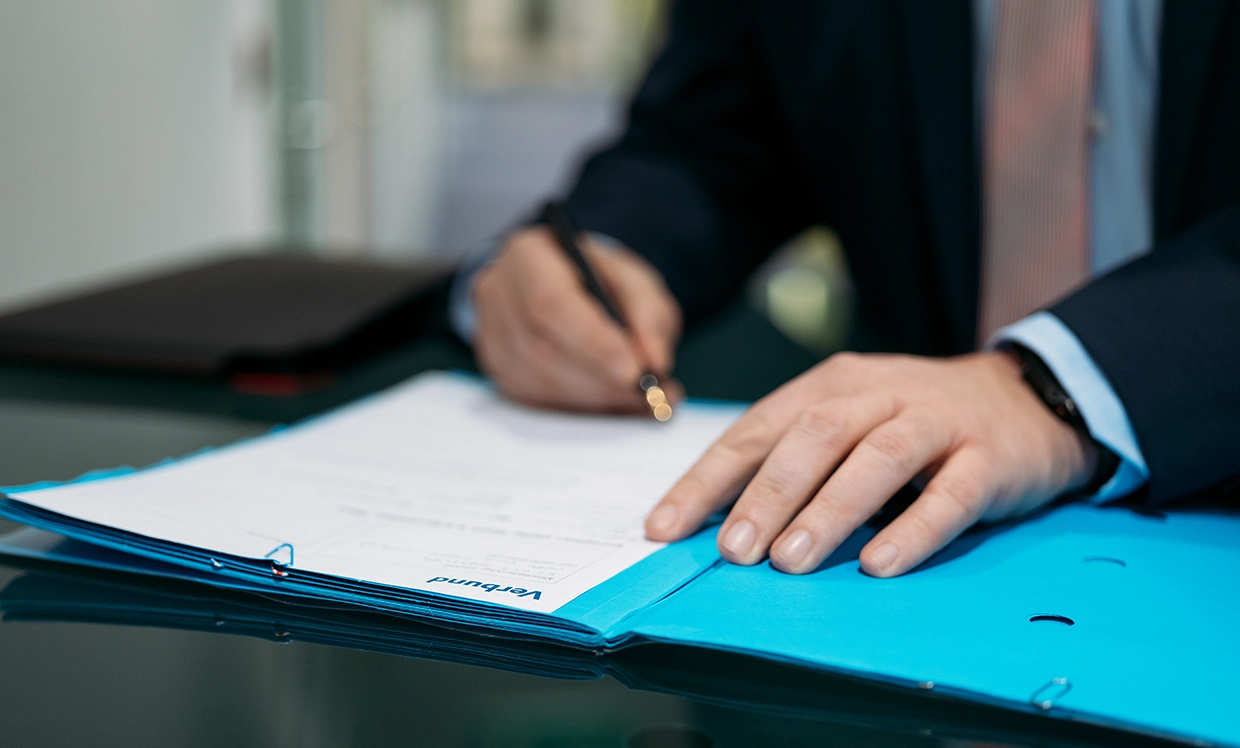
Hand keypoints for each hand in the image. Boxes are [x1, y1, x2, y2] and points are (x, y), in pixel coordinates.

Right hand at [473, 226, 682, 411]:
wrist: (567, 287)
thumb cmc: (599, 280)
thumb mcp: (635, 280)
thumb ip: (649, 313)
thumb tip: (654, 362)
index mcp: (528, 255)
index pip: (550, 302)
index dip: (591, 341)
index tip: (633, 370)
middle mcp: (498, 293)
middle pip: (540, 347)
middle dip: (599, 378)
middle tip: (646, 393)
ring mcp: (490, 335)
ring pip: (538, 381)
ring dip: (594, 398)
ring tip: (638, 399)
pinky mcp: (498, 371)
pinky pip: (535, 401)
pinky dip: (580, 409)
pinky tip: (612, 403)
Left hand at [644, 351, 1097, 576]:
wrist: (1028, 399)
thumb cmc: (915, 424)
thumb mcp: (849, 425)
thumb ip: (794, 463)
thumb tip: (721, 527)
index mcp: (829, 386)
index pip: (755, 431)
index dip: (707, 480)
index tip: (664, 528)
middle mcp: (877, 394)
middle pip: (812, 437)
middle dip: (765, 495)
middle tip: (732, 550)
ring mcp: (935, 421)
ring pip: (874, 460)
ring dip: (827, 511)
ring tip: (789, 562)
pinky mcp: (989, 457)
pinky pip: (950, 496)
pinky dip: (913, 532)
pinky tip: (879, 565)